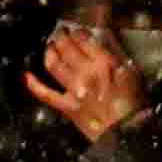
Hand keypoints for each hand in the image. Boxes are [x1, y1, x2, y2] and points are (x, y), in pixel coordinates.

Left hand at [25, 23, 147, 144]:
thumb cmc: (134, 103)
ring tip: (50, 47)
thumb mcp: (132, 72)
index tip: (77, 29)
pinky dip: (34, 85)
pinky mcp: (67, 105)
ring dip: (49, 53)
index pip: (84, 39)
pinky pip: (45, 94)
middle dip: (61, 37)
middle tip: (60, 32)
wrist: (128, 132)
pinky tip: (27, 76)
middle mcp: (86, 73)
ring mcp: (74, 89)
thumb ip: (117, 53)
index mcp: (104, 63)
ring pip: (54, 65)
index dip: (77, 31)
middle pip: (66, 48)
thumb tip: (104, 37)